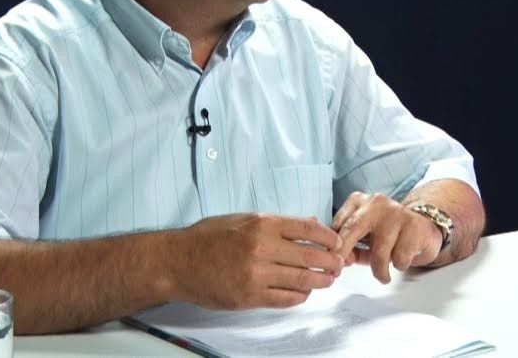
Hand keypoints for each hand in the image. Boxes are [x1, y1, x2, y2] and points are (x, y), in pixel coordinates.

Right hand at [175, 214, 343, 308]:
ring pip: (301, 279)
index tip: (337, 242)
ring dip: (320, 280)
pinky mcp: (250, 297)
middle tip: (339, 264)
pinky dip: (300, 296)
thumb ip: (277, 223)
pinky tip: (304, 292)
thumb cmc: (208, 237)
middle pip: (310, 256)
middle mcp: (261, 248)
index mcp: (262, 224)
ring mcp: (256, 274)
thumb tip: (310, 223)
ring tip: (328, 279)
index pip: (308, 229)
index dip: (328, 237)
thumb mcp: (243, 219)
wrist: (178, 262)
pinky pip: (285, 299)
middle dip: (331, 261)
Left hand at [331, 192, 442, 283]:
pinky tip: (403, 259)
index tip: (331, 263)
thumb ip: (351, 248)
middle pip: (353, 228)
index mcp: (359, 202)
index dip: (333, 246)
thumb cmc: (389, 235)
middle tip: (340, 269)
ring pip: (379, 251)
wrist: (423, 228)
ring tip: (383, 276)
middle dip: (344, 252)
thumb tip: (340, 261)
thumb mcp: (365, 238)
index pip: (339, 223)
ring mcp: (396, 212)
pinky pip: (400, 257)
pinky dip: (400, 265)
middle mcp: (376, 203)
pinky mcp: (414, 225)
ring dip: (379, 270)